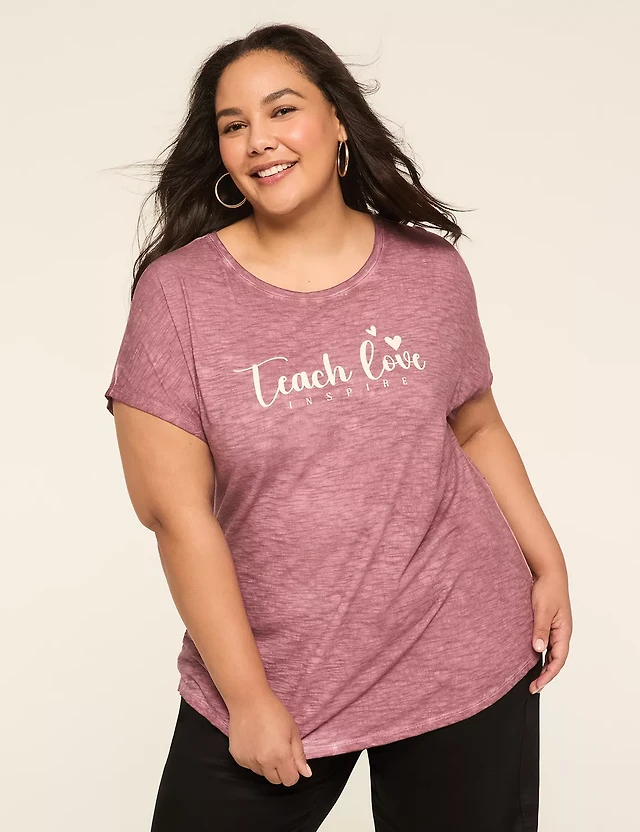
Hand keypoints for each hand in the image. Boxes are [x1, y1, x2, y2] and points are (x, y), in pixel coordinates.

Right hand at [227, 688, 312, 785]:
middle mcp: (263, 762)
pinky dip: (254, 759)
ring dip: (266, 765)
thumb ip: (299, 755)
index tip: (291, 760)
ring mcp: (248, 761)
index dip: (293, 772)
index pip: (290, 780)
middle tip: (279, 750)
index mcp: (280, 755)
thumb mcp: (293, 730)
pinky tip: (255, 743)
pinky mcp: (237, 758)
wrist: (248, 700)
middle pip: (276, 780)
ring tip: (265, 744)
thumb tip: (306, 773)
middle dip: (280, 770)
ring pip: (262, 773)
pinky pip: (250, 766)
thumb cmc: (273, 712)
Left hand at [529, 571, 572, 693]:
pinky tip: (531, 658)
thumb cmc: (548, 588)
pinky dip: (540, 654)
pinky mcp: (548, 624)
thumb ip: (540, 630)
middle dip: (546, 675)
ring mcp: (555, 629)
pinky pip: (546, 643)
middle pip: (556, 660)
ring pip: (551, 653)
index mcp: (564, 631)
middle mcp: (561, 633)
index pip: (558, 660)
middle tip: (533, 687)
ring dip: (543, 666)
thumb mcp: (542, 609)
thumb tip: (538, 649)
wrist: (549, 573)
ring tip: (532, 678)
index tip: (537, 685)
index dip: (548, 675)